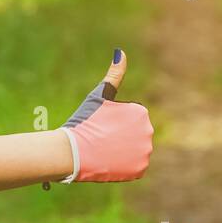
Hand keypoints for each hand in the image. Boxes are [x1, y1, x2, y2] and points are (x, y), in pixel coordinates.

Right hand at [60, 50, 153, 182]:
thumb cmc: (84, 122)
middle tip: (102, 140)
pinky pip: (133, 167)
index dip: (112, 125)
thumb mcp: (99, 95)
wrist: (72, 152)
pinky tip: (110, 163)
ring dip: (121, 153)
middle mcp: (148, 131)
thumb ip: (114, 76)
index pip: (129, 121)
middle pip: (133, 136)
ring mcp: (145, 151)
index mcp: (141, 112)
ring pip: (133, 152)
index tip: (101, 127)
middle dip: (119, 139)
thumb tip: (121, 53)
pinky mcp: (140, 169)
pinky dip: (123, 167)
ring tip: (105, 151)